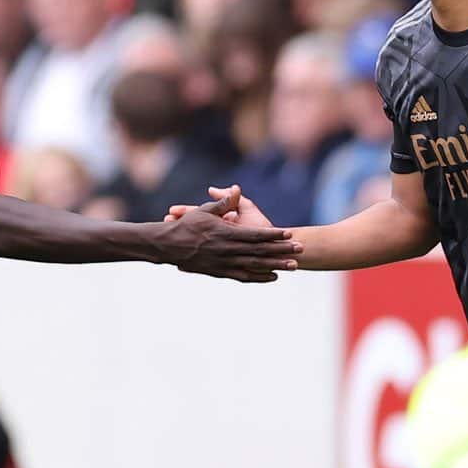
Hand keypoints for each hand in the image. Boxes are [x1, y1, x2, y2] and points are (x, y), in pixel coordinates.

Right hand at [157, 187, 300, 280]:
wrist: (168, 247)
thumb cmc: (185, 226)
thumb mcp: (204, 211)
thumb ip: (223, 203)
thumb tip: (236, 190)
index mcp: (226, 234)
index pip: (256, 235)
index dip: (274, 235)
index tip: (290, 234)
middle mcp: (228, 250)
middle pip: (260, 251)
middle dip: (281, 251)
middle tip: (300, 250)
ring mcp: (225, 264)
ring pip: (255, 266)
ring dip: (275, 265)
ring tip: (292, 266)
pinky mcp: (220, 273)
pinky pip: (243, 276)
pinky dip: (259, 277)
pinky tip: (273, 277)